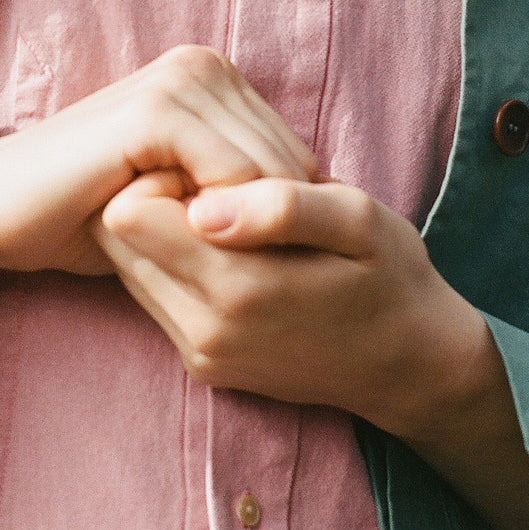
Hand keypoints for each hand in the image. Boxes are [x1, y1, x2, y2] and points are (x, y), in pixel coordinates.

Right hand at [0, 46, 318, 275]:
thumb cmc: (88, 214)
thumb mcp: (178, 200)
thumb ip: (235, 195)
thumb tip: (316, 220)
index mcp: (212, 77)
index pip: (296, 156)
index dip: (290, 221)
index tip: (273, 272)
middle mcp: (201, 66)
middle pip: (292, 163)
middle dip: (281, 228)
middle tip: (255, 281)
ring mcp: (176, 83)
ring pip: (270, 172)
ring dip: (257, 232)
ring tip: (226, 272)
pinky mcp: (153, 114)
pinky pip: (232, 177)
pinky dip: (232, 224)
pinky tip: (204, 255)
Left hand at [96, 175, 528, 529]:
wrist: (412, 365)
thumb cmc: (390, 276)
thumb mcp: (356, 220)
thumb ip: (279, 207)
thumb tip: (200, 204)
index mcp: (240, 288)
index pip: (127, 213)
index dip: (160, 170)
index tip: (214, 164)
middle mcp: (206, 330)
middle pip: (116, 242)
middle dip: (152, 199)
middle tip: (217, 185)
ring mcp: (201, 353)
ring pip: (128, 269)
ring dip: (161, 234)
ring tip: (227, 218)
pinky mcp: (204, 363)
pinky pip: (155, 298)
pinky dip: (177, 265)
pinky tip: (230, 252)